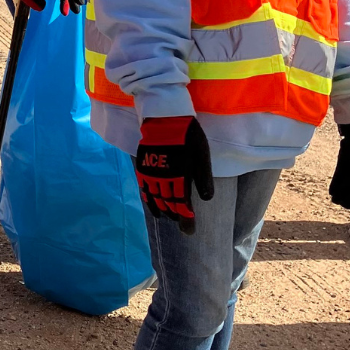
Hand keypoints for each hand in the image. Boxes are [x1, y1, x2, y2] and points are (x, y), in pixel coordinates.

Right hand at [135, 116, 214, 234]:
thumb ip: (203, 177)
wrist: (164, 117)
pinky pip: (143, 187)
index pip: (182, 205)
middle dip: (175, 216)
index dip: (185, 219)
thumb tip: (206, 199)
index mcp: (179, 176)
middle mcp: (163, 177)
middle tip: (181, 225)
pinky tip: (151, 204)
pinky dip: (147, 198)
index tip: (189, 232)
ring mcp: (150, 171)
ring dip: (161, 208)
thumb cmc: (188, 135)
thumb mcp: (202, 154)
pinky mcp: (143, 165)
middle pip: (168, 202)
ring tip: (166, 217)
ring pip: (155, 197)